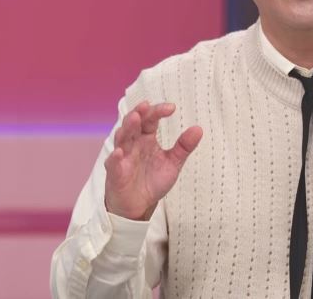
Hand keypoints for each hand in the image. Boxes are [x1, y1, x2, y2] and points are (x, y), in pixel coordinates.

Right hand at [104, 100, 202, 220]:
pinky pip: (114, 164)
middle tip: (146, 105)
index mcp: (146, 138)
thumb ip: (184, 147)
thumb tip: (198, 129)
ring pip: (122, 138)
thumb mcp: (172, 163)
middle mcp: (133, 144)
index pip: (150, 120)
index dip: (158, 111)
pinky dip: (115, 157)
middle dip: (139, 113)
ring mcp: (122, 157)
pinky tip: (119, 152)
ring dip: (127, 128)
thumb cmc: (152, 181)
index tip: (171, 108)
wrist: (139, 206)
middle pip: (133, 124)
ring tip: (135, 118)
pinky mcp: (115, 173)